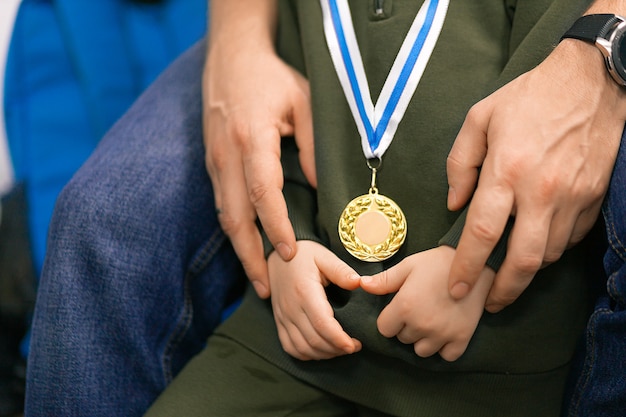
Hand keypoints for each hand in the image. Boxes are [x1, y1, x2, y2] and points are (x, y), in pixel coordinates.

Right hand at [203, 37, 314, 297]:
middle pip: (235, 217)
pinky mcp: (212, 163)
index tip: (290, 253)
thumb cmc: (271, 78)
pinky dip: (234, 230)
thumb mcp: (303, 103)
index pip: (263, 192)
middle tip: (265, 289)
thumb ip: (311, 146)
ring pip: (225, 215)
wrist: (231, 57)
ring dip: (239, 249)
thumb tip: (318, 187)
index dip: (276, 226)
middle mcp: (227, 155)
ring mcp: (215, 160)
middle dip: (249, 256)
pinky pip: (223, 204)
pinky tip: (247, 246)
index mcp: (251, 138)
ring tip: (256, 278)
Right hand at [268, 241, 361, 360]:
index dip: (339, 339)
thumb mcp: (324, 256)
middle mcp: (291, 308)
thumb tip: (360, 283)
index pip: (322, 324)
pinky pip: (290, 347)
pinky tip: (322, 350)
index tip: (354, 345)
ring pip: (303, 348)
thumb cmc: (304, 254)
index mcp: (304, 291)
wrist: (277, 253)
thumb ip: (341, 270)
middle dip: (336, 349)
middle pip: (314, 340)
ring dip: (324, 354)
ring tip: (341, 349)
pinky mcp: (279, 322)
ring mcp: (282, 317)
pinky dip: (307, 354)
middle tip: (354, 346)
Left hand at [361, 246, 494, 360]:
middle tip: (418, 310)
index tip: (399, 309)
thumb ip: (384, 280)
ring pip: (421, 351)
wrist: (475, 263)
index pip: (384, 329)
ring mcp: (443, 334)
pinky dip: (444, 348)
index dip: (389, 319)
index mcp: (405, 306)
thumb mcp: (408, 266)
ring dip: (422, 340)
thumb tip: (362, 286)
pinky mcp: (462, 338)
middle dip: (406, 327)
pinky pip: (446, 356)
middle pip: (402, 339)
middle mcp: (422, 324)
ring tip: (430, 320)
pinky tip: (444, 331)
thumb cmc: (437, 262)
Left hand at [446, 40, 625, 311]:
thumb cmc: (527, 97)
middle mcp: (542, 190)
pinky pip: (572, 237)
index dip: (467, 266)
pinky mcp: (595, 196)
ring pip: (551, 253)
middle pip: (523, 259)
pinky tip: (538, 245)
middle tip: (488, 303)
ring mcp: (574, 196)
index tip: (456, 288)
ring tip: (509, 274)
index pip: (483, 232)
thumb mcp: (478, 119)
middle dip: (504, 290)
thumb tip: (454, 205)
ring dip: (528, 270)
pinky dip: (553, 249)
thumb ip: (460, 164)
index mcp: (506, 170)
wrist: (591, 81)